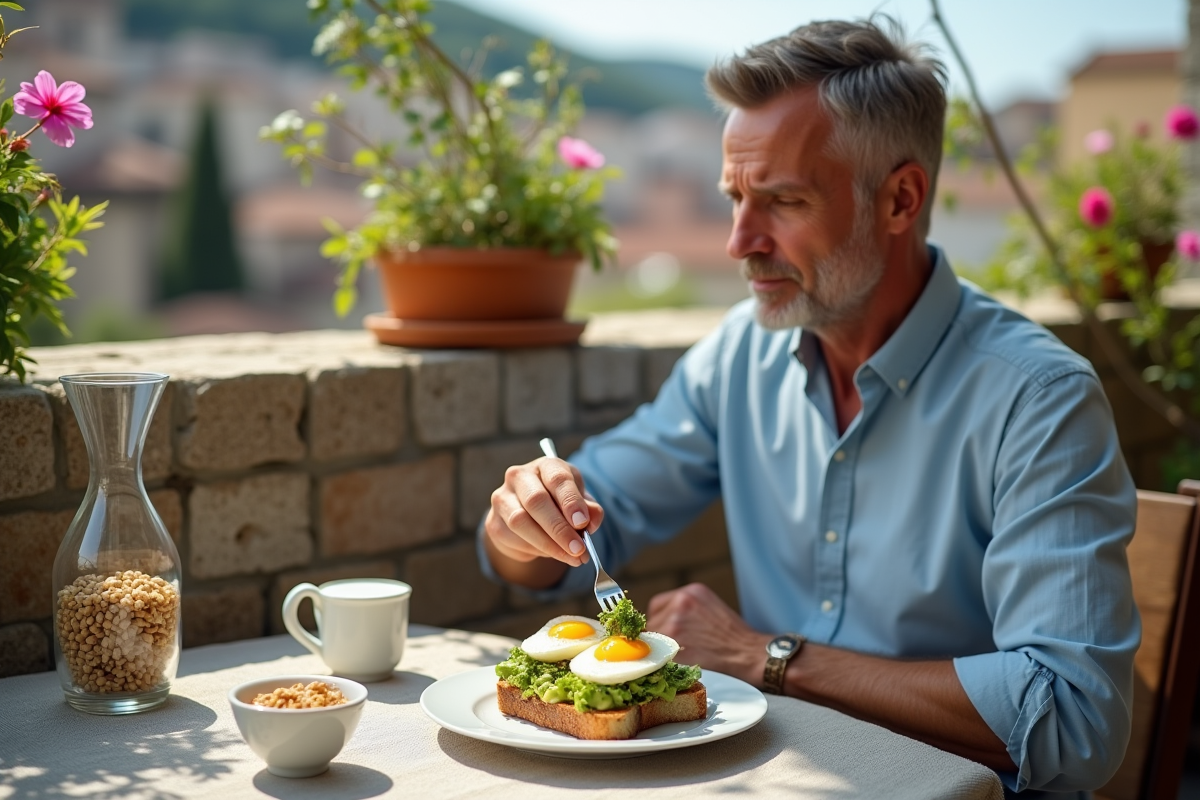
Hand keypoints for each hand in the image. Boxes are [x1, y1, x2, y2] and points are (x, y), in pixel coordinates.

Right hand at [484, 456, 604, 568]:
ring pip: (521, 522)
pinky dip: (537, 550)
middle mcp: (519, 476)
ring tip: (571, 558)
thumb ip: (589, 509)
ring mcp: (502, 498)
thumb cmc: (559, 503)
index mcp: (545, 466)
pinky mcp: (494, 522)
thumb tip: (592, 521)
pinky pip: (514, 539)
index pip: (557, 479)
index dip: (570, 501)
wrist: (530, 515)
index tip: (583, 522)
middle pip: (536, 500)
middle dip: (559, 529)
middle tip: (579, 549)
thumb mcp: (580, 501)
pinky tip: (552, 553)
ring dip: (549, 544)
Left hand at [646, 583, 770, 686]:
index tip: (664, 633)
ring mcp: (676, 622)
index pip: (657, 605)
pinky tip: (680, 664)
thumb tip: (662, 623)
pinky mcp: (675, 644)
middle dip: (659, 636)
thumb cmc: (734, 637)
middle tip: (673, 650)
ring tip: (681, 658)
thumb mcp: (710, 609)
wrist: (750, 654)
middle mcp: (681, 602)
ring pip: (653, 638)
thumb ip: (686, 610)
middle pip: (653, 622)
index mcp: (690, 592)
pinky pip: (658, 653)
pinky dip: (664, 660)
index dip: (659, 621)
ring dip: (660, 650)